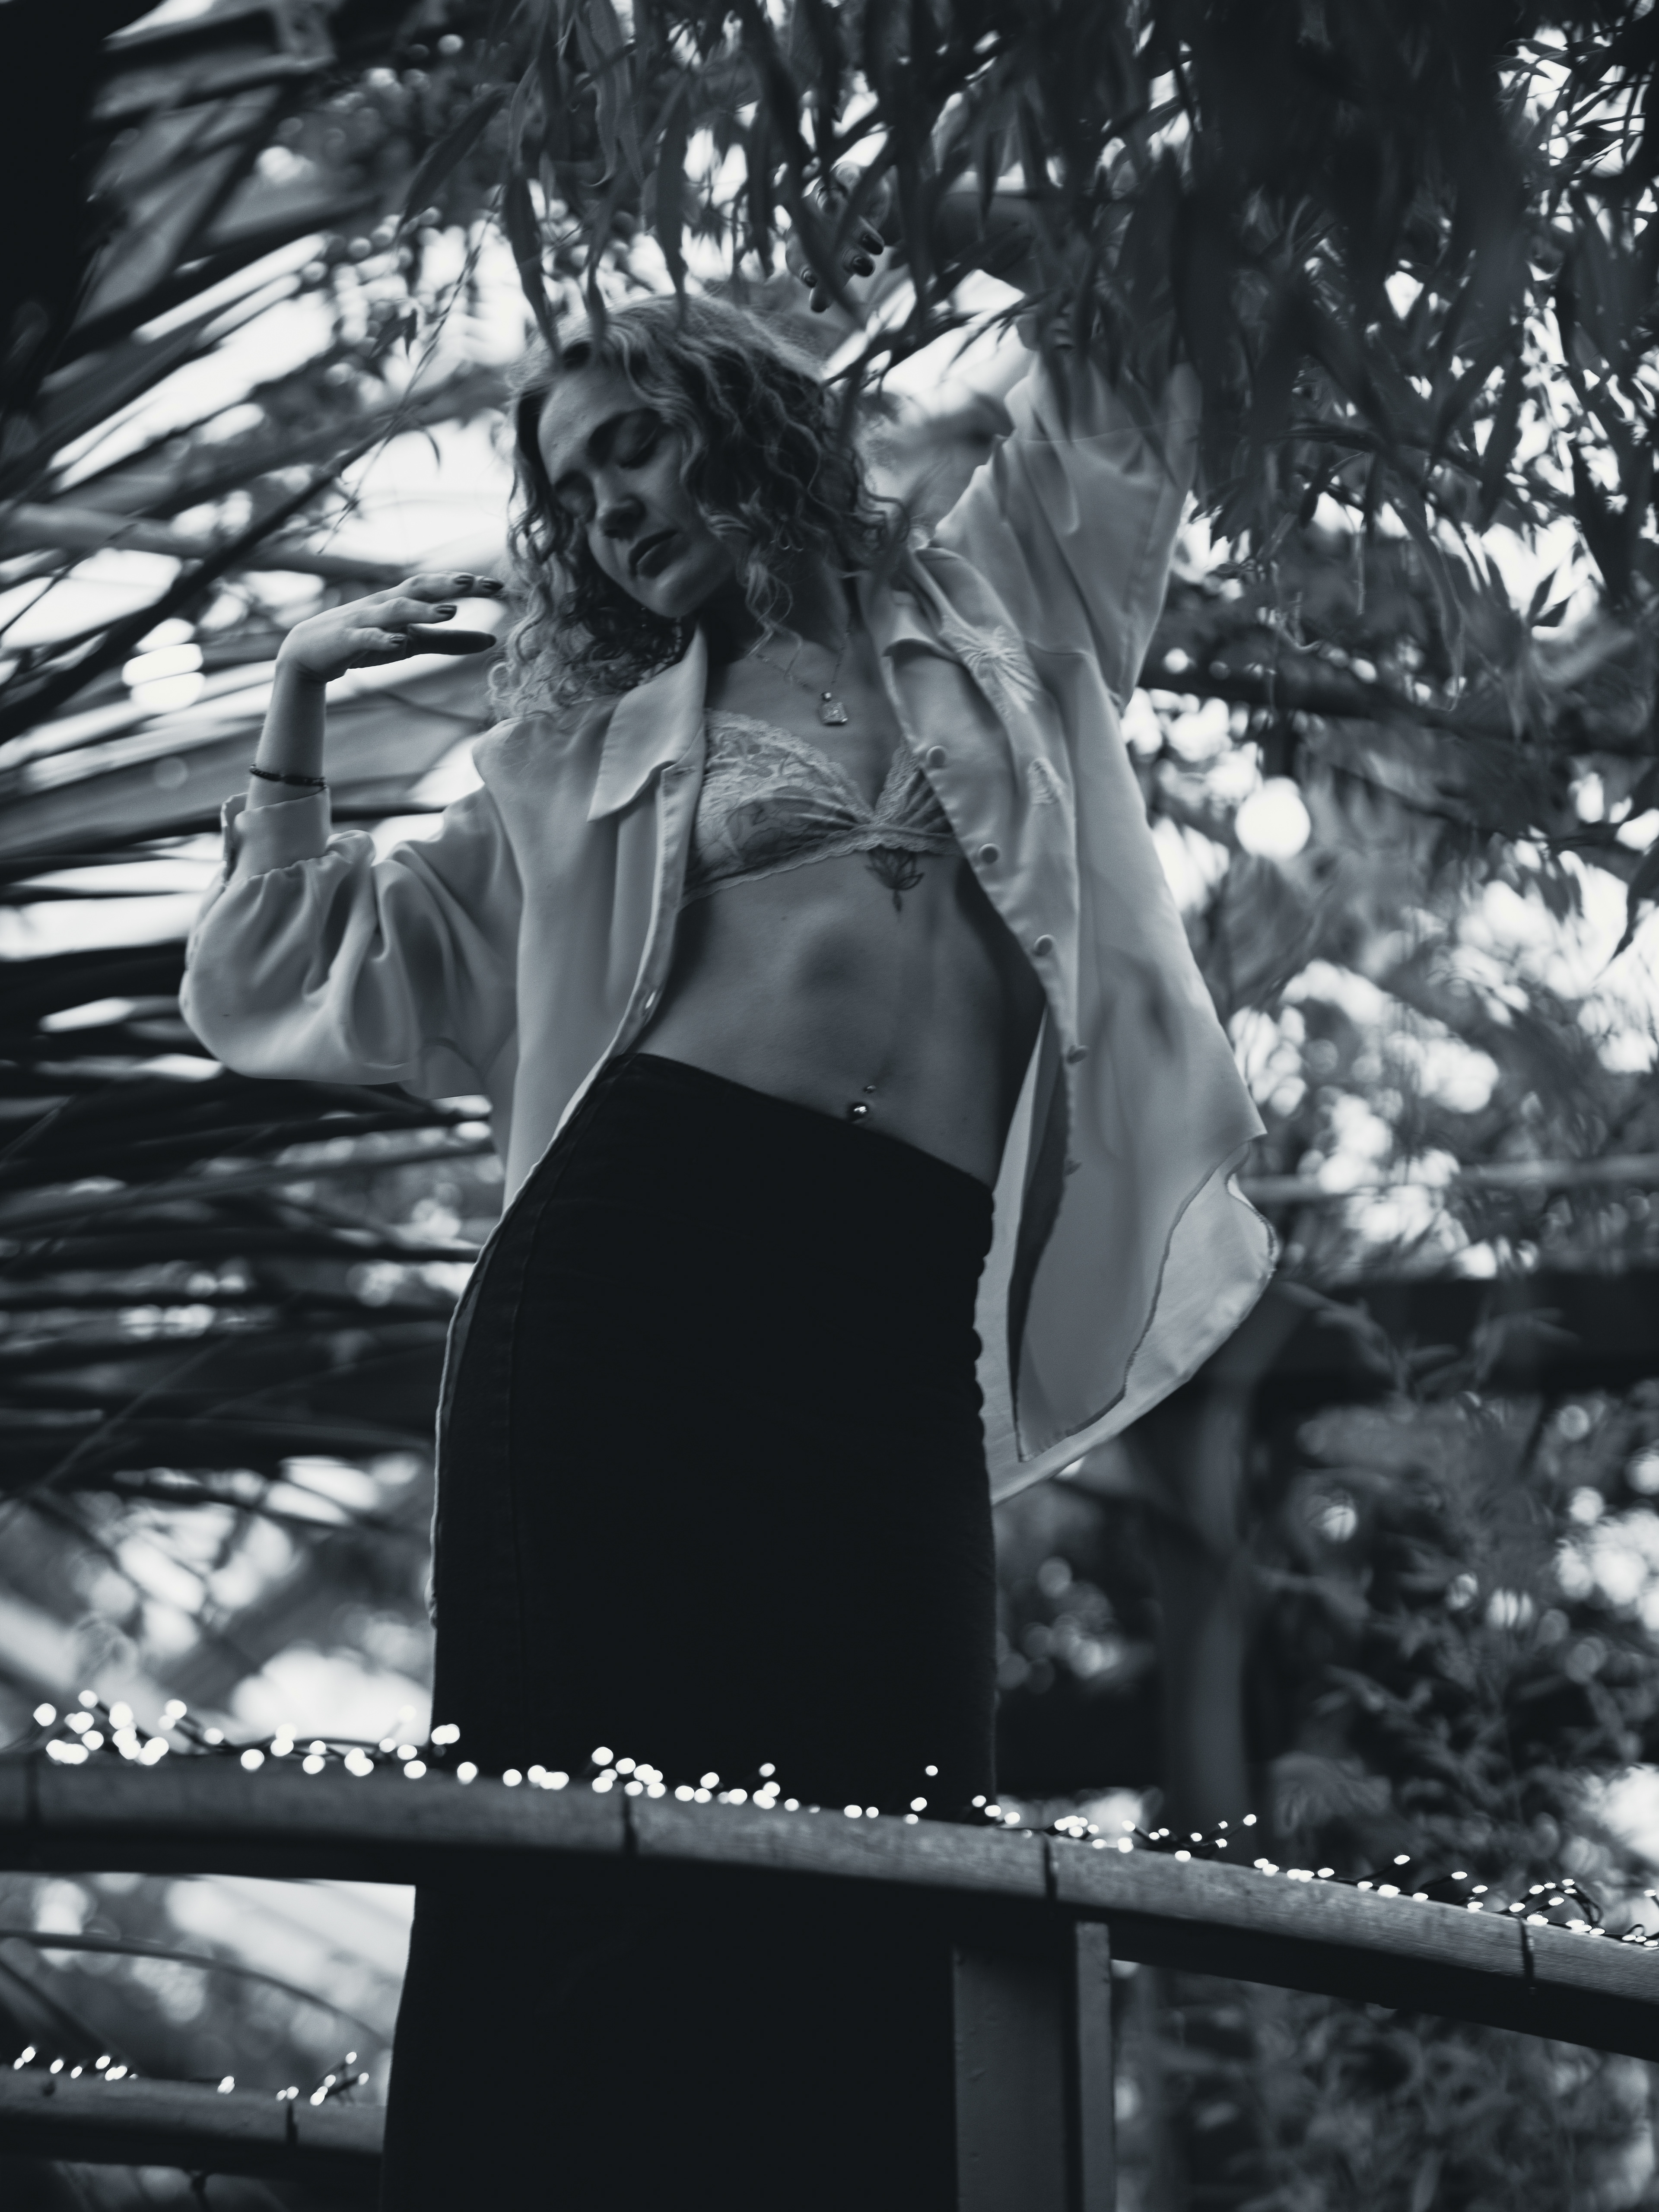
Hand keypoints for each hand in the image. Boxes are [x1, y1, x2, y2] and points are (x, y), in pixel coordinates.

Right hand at [276, 572, 504, 683]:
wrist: (311, 652)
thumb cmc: (367, 641)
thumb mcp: (413, 642)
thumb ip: (450, 642)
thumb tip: (491, 640)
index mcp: (401, 601)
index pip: (437, 586)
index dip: (466, 584)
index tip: (498, 586)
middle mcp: (384, 604)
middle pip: (418, 587)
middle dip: (447, 584)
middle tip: (477, 584)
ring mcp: (365, 620)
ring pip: (395, 609)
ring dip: (422, 609)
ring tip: (449, 611)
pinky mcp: (347, 641)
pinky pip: (366, 638)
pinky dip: (383, 639)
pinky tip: (399, 642)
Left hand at [789, 171, 892, 314]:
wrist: (863, 199)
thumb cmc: (845, 237)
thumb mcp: (839, 262)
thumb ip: (828, 285)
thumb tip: (817, 309)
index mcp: (800, 238)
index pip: (796, 254)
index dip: (803, 267)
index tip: (813, 281)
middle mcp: (806, 213)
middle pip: (819, 233)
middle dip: (842, 253)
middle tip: (863, 269)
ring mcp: (824, 189)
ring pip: (833, 206)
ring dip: (852, 225)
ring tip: (873, 244)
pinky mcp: (844, 172)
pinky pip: (847, 175)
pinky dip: (852, 183)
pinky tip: (858, 192)